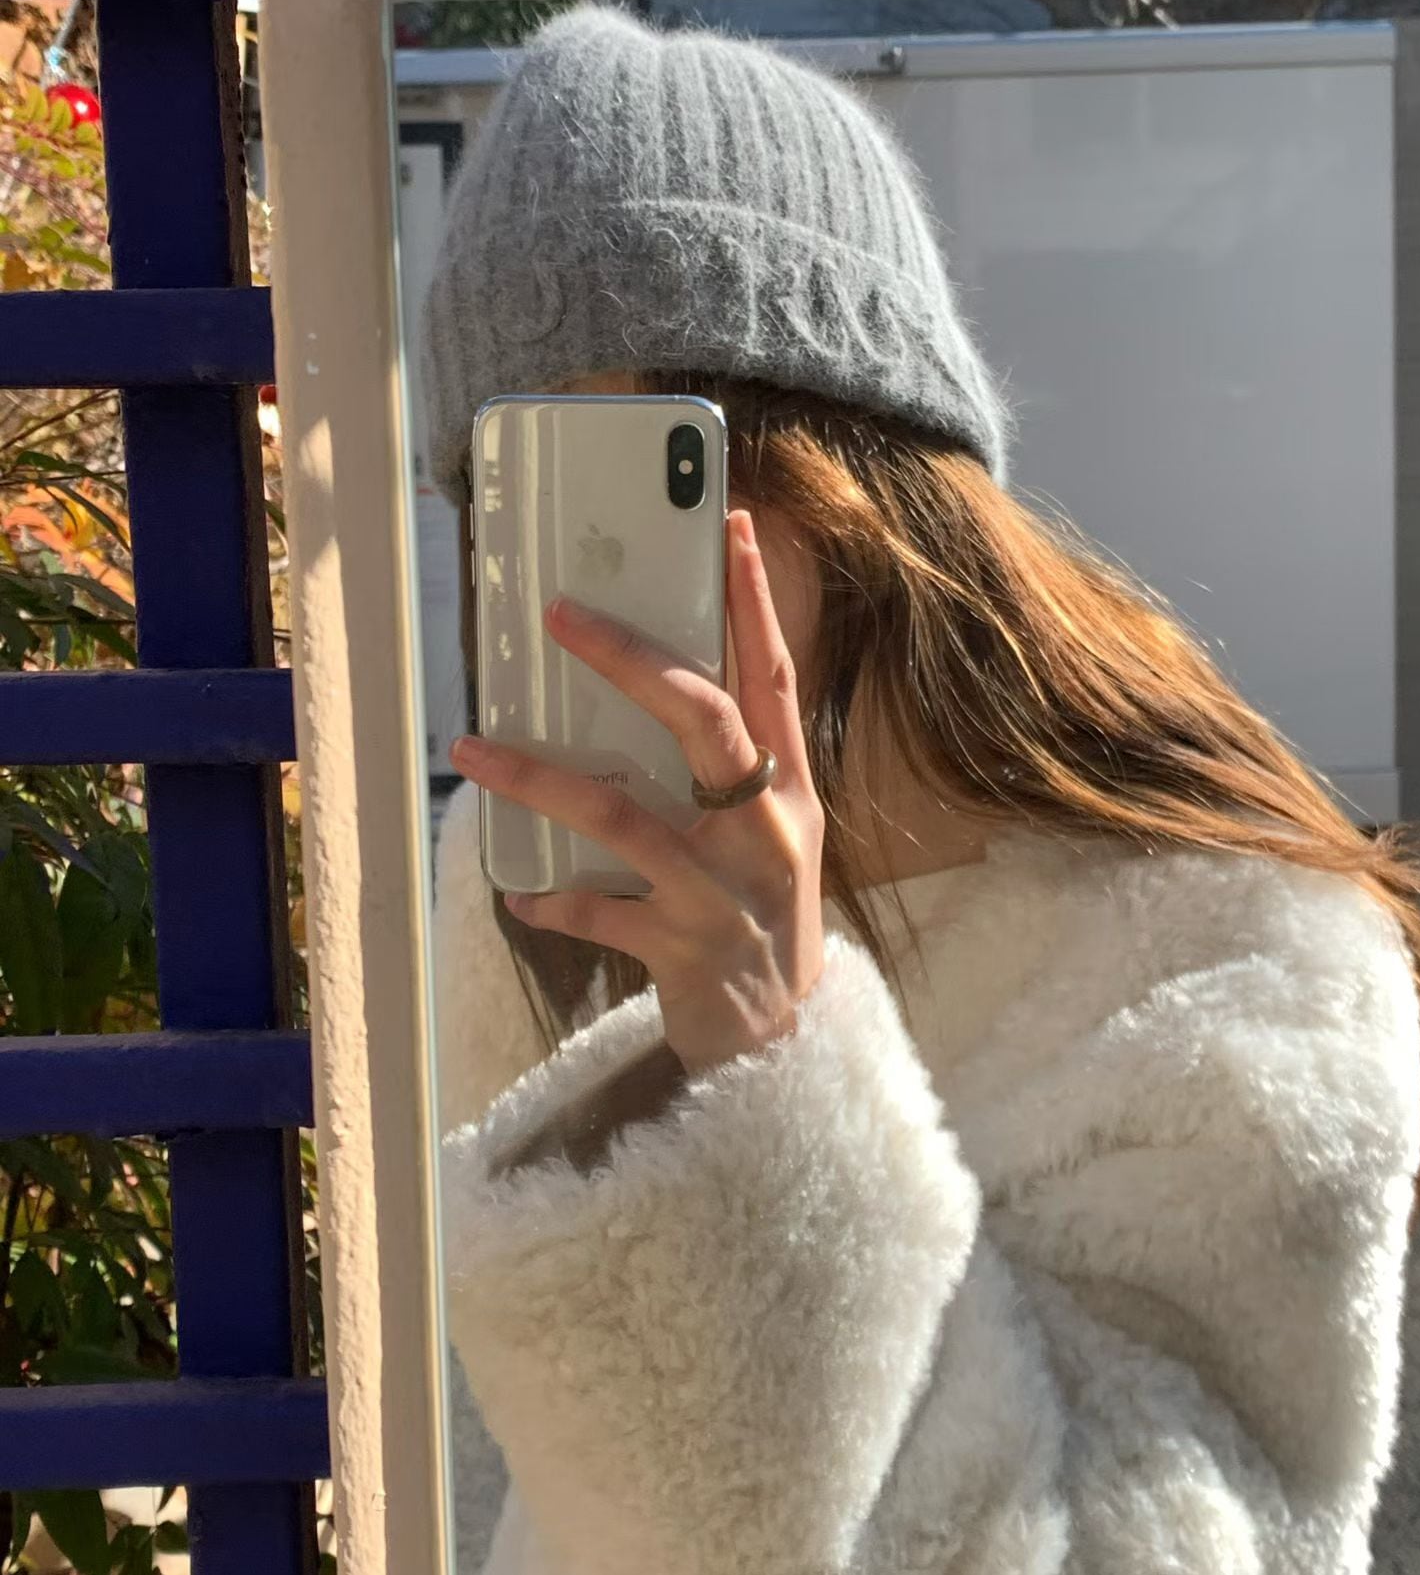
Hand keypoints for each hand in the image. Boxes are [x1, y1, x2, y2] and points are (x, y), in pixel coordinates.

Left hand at [450, 509, 824, 1072]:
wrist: (789, 1046)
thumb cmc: (761, 920)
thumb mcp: (765, 838)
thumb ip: (725, 773)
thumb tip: (644, 688)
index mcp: (791, 791)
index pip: (776, 676)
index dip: (756, 602)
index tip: (735, 528)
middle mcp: (767, 831)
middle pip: (703, 721)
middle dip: (630, 659)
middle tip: (561, 615)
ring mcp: (726, 891)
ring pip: (625, 816)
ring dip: (540, 779)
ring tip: (473, 749)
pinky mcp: (686, 949)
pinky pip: (599, 915)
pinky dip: (553, 902)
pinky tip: (518, 893)